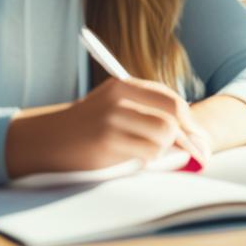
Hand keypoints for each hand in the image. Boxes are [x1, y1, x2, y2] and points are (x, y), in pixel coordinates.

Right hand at [6, 77, 211, 177]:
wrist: (48, 139)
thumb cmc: (88, 126)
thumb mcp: (115, 106)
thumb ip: (146, 111)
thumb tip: (190, 133)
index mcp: (123, 85)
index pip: (171, 100)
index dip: (190, 120)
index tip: (197, 136)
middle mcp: (119, 98)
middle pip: (173, 116)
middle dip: (187, 137)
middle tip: (193, 152)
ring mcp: (112, 119)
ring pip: (163, 136)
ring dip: (162, 149)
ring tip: (146, 152)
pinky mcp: (106, 142)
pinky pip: (147, 153)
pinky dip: (148, 159)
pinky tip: (133, 158)